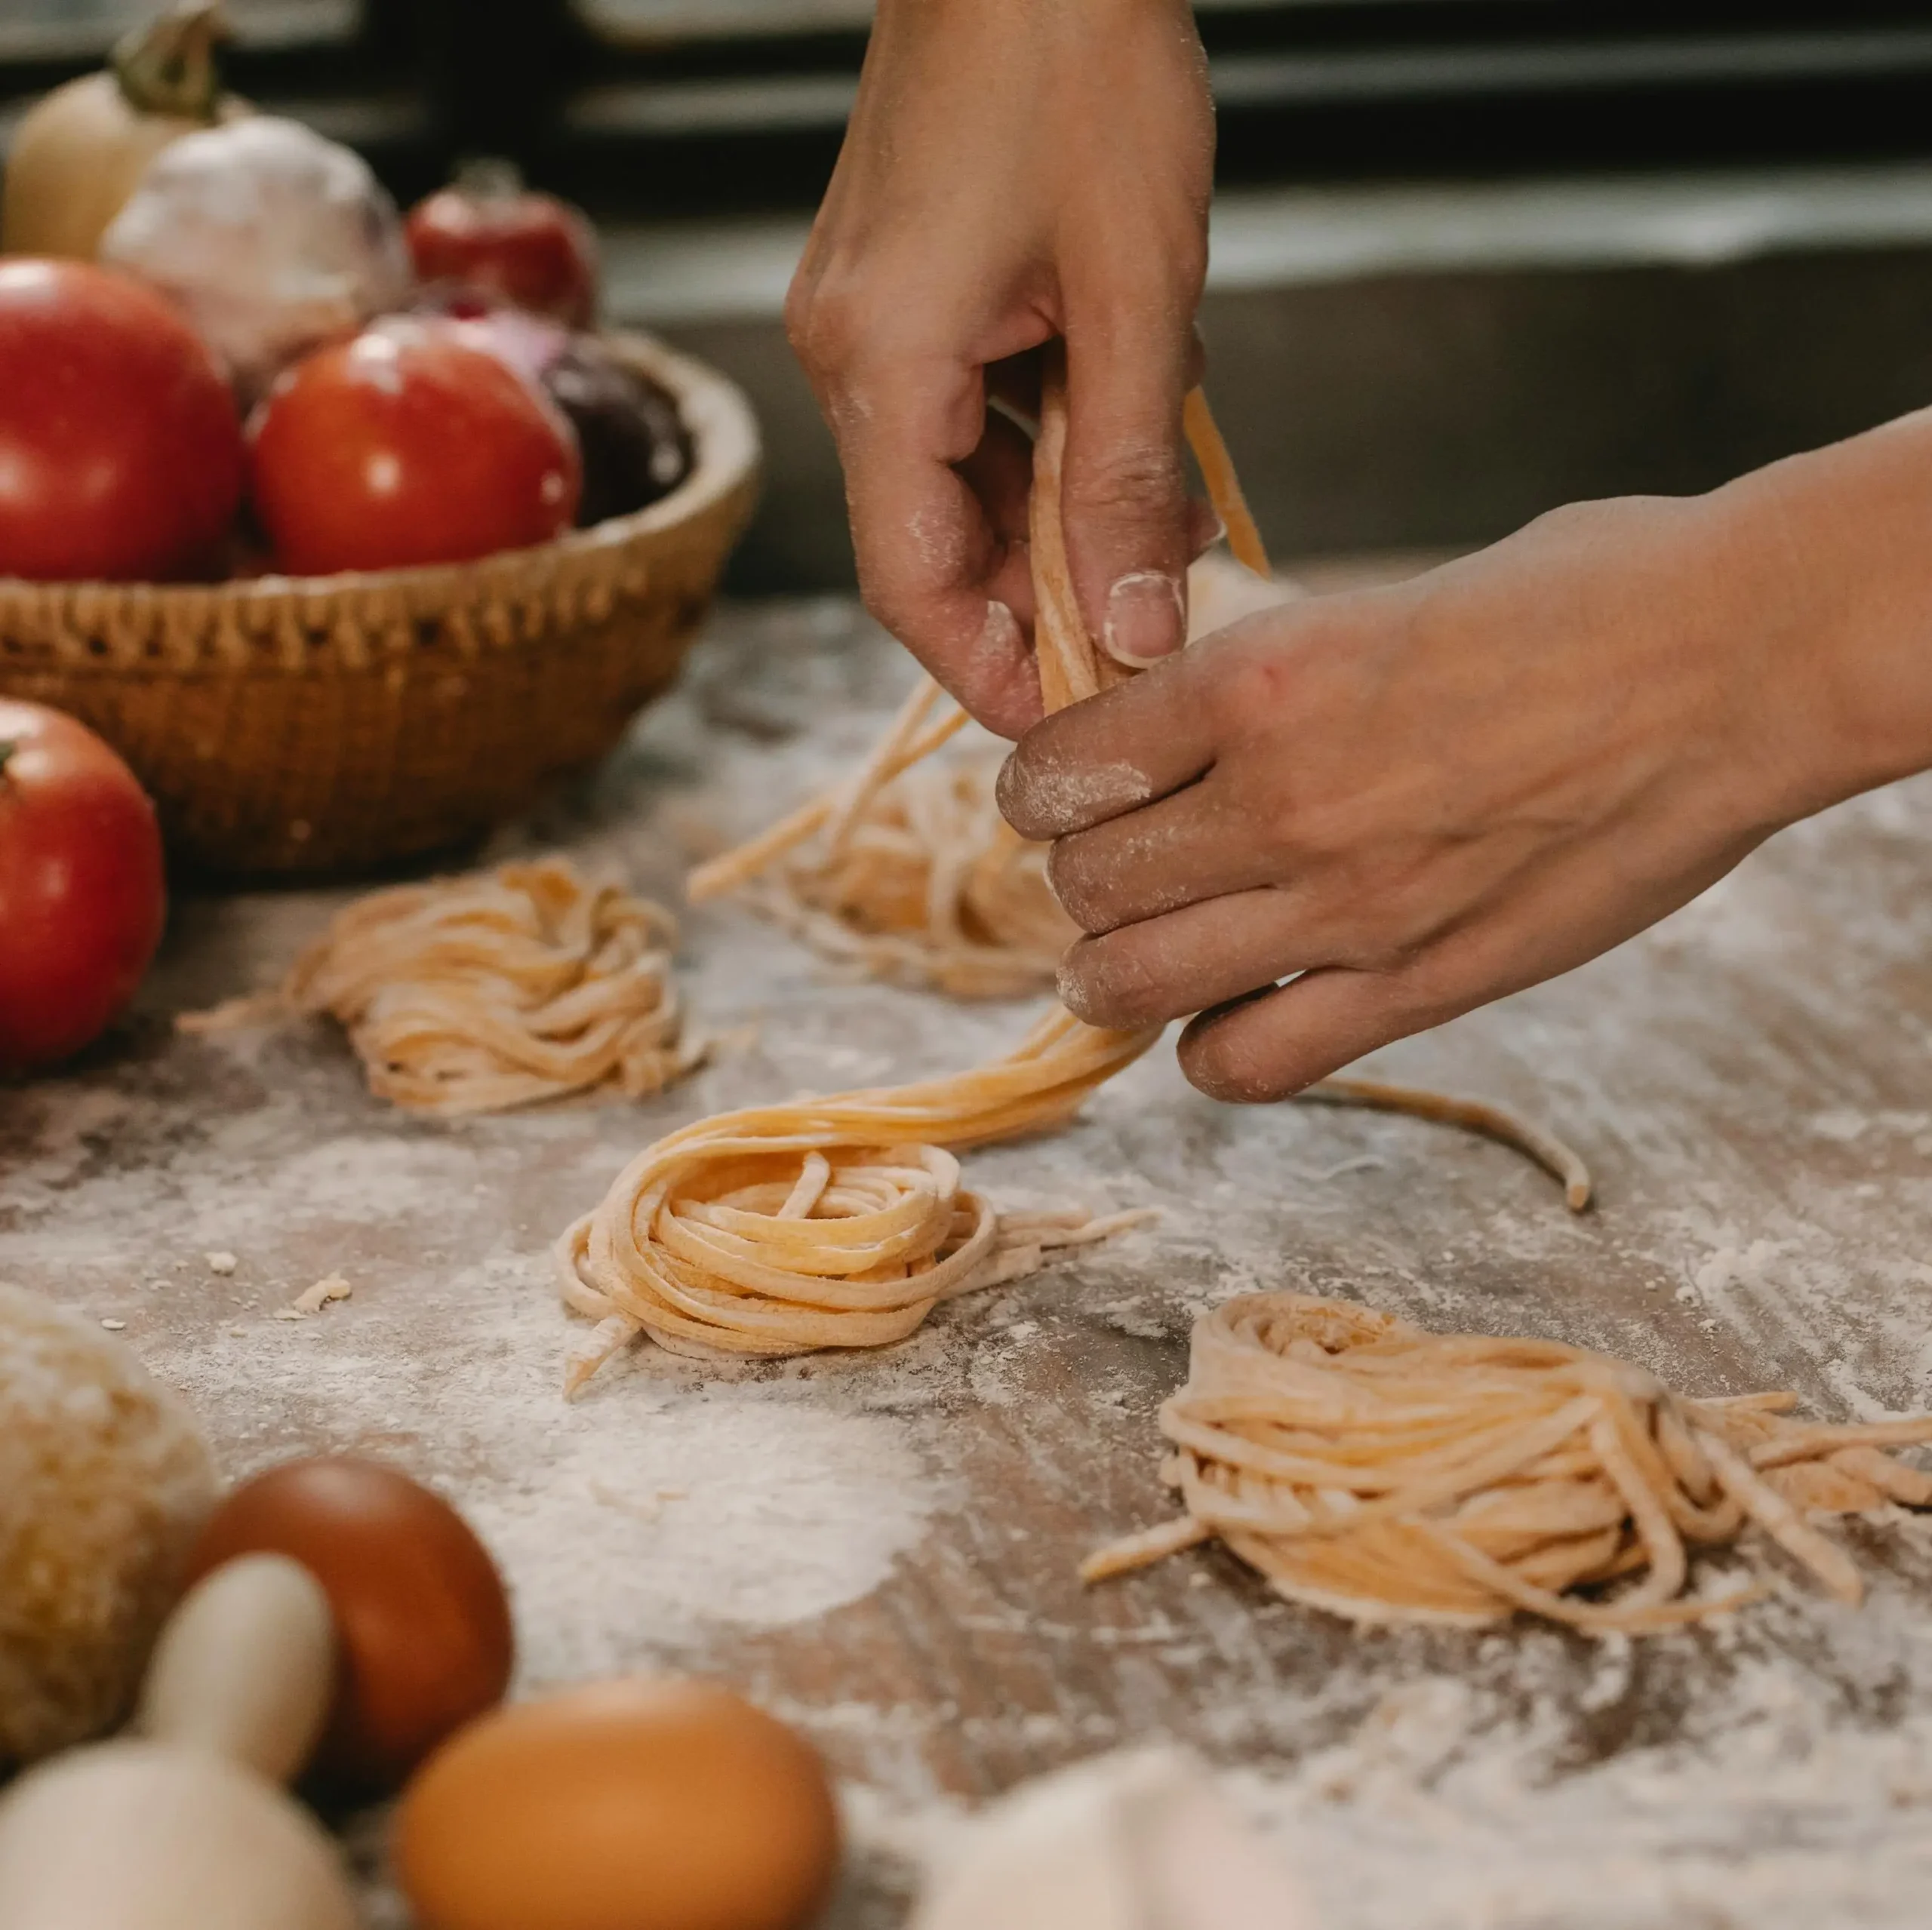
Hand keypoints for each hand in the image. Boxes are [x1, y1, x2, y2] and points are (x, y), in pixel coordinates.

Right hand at [786, 0, 1213, 735]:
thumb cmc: (1082, 67)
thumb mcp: (1137, 295)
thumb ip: (1129, 476)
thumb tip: (1133, 625)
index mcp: (880, 364)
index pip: (912, 581)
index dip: (988, 669)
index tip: (1069, 721)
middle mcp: (847, 353)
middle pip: (929, 539)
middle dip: (1035, 598)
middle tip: (1141, 631)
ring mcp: (866, 317)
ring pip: (953, 479)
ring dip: (1050, 521)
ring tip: (1153, 532)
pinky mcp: (900, 287)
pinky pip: (963, 411)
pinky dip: (1038, 447)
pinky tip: (1116, 441)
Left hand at [1000, 477, 1880, 1099]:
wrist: (1740, 659)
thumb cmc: (1581, 598)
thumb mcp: (1378, 601)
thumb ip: (1267, 680)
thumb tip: (1180, 726)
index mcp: (1257, 677)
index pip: (1062, 769)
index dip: (1040, 790)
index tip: (1058, 797)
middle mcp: (1280, 798)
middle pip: (1086, 884)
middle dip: (1078, 882)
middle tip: (1106, 874)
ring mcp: (1348, 907)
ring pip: (1133, 982)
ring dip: (1113, 974)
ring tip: (1129, 960)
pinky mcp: (1422, 986)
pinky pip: (1248, 1064)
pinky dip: (1213, 1050)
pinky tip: (1233, 1013)